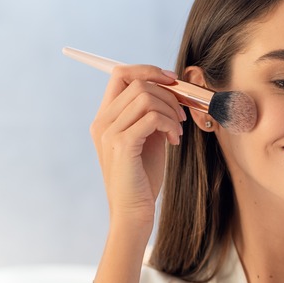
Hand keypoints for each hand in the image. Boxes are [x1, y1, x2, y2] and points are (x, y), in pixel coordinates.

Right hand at [90, 65, 185, 227]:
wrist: (134, 212)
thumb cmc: (143, 178)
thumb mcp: (148, 139)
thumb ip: (152, 115)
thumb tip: (172, 91)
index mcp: (105, 118)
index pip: (120, 74)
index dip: (148, 70)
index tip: (172, 81)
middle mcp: (102, 121)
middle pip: (137, 81)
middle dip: (167, 93)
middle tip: (181, 116)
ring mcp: (109, 132)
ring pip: (146, 96)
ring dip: (170, 110)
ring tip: (177, 132)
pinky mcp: (122, 145)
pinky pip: (152, 117)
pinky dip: (169, 124)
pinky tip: (173, 141)